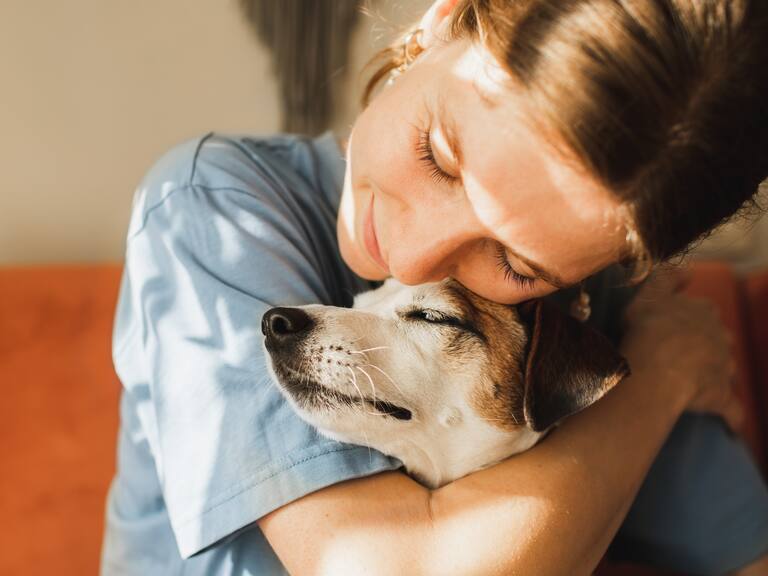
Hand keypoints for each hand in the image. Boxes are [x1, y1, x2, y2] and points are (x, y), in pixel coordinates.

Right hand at [620, 267, 743, 431]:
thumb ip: (667, 278)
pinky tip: (732, 426)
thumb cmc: (648, 329)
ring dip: (716, 375)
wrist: (655, 368)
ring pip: (725, 370)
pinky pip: (733, 410)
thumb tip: (687, 267)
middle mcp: (720, 337)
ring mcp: (723, 369)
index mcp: (704, 312)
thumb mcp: (650, 294)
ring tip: (696, 385)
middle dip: (708, 345)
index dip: (689, 317)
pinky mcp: (722, 398)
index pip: (703, 310)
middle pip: (719, 339)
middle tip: (683, 354)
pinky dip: (733, 417)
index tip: (674, 325)